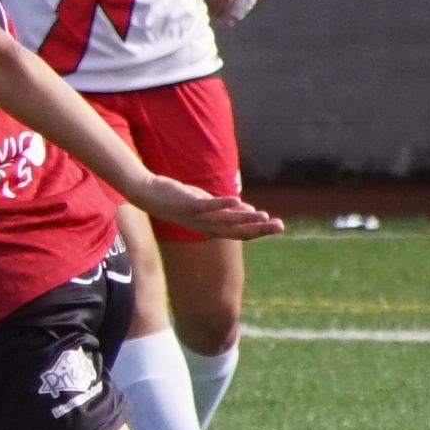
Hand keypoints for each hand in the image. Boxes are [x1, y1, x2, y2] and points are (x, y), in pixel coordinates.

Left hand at [131, 173, 283, 241]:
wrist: (150, 195)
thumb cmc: (181, 201)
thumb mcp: (207, 207)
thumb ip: (227, 212)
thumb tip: (250, 213)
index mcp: (212, 228)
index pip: (240, 234)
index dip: (260, 231)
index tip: (279, 226)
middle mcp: (206, 226)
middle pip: (237, 231)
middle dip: (259, 229)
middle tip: (279, 226)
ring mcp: (197, 217)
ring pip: (225, 221)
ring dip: (245, 218)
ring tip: (263, 215)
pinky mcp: (188, 204)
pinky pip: (207, 206)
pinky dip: (222, 204)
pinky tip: (237, 200)